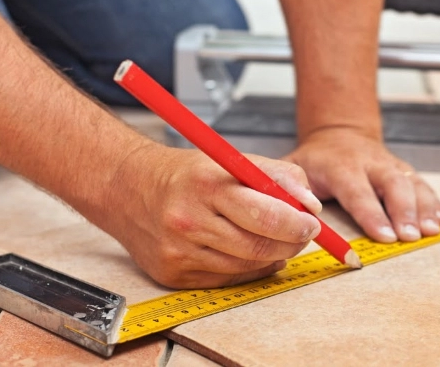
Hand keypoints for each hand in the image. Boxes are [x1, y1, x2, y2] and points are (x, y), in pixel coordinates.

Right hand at [97, 143, 322, 288]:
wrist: (128, 188)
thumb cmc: (187, 174)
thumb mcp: (233, 159)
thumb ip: (278, 176)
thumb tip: (311, 206)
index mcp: (206, 184)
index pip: (265, 213)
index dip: (296, 223)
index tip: (312, 223)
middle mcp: (189, 220)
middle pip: (258, 246)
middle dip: (291, 242)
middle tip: (302, 234)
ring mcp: (178, 251)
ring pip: (246, 266)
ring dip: (272, 256)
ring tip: (276, 240)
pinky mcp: (172, 274)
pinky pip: (227, 279)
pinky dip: (248, 269)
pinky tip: (251, 254)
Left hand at [284, 127, 439, 242]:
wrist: (340, 134)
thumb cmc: (316, 160)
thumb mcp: (293, 167)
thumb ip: (289, 188)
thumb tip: (292, 214)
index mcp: (341, 166)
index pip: (357, 191)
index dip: (371, 214)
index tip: (385, 235)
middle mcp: (370, 163)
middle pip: (392, 184)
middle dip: (404, 211)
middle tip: (410, 236)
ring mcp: (390, 165)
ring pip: (411, 183)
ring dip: (423, 208)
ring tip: (430, 231)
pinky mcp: (403, 171)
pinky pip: (422, 184)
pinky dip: (433, 202)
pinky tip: (439, 220)